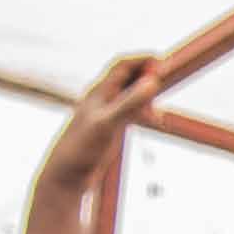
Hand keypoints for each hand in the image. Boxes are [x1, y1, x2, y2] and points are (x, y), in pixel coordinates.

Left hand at [37, 55, 160, 195]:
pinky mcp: (107, 127)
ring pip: (129, 93)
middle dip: (147, 74)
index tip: (163, 61)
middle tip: (166, 80)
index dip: (142, 59)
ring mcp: (104, 112)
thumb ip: (130, 103)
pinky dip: (144, 108)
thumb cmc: (83, 148)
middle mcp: (100, 98)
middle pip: (126, 76)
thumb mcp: (109, 124)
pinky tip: (153, 120)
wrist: (66, 175)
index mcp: (99, 92)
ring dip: (147, 94)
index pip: (122, 65)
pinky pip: (129, 109)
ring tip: (159, 112)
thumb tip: (153, 82)